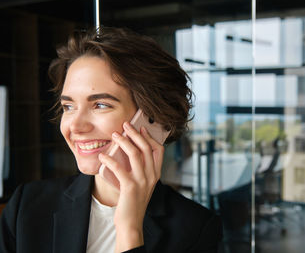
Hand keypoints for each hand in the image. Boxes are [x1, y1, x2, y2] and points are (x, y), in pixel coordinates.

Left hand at [98, 122, 164, 251]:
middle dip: (135, 134)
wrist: (131, 222)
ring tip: (114, 135)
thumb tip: (130, 152)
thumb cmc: (133, 201)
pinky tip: (103, 156)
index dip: (150, 137)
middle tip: (125, 125)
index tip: (141, 128)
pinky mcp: (130, 187)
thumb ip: (141, 170)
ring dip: (124, 142)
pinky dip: (110, 160)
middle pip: (146, 148)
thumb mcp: (142, 184)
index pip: (158, 150)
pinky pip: (120, 168)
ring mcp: (142, 181)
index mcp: (155, 174)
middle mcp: (152, 176)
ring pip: (135, 154)